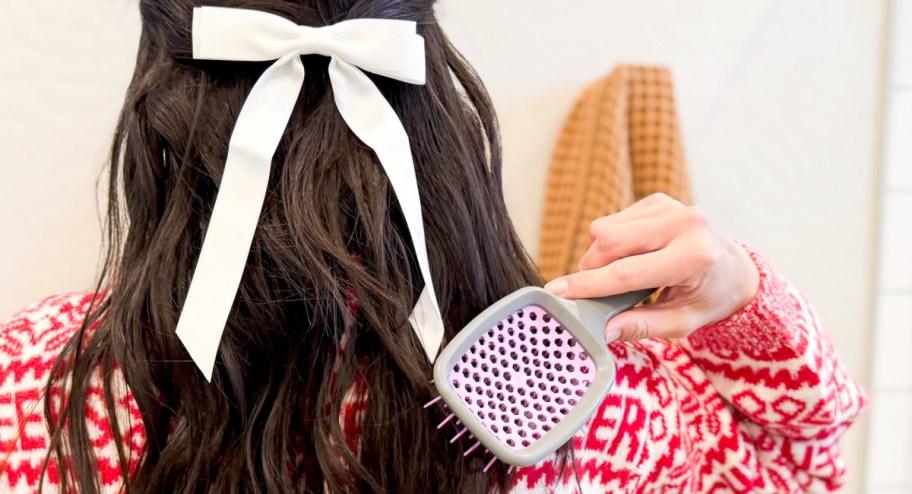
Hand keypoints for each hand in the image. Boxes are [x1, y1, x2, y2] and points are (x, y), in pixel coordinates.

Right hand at [543, 193, 759, 341]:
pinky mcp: (659, 201)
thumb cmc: (708, 299)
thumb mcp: (681, 323)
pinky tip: (632, 256)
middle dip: (591, 268)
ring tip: (621, 274)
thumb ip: (642, 326)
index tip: (558, 291)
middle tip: (595, 291)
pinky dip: (612, 242)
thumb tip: (604, 331)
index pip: (629, 272)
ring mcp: (672, 207)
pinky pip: (614, 220)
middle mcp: (685, 224)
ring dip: (600, 255)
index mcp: (694, 257)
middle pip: (611, 242)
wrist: (734, 271)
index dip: (590, 283)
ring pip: (606, 228)